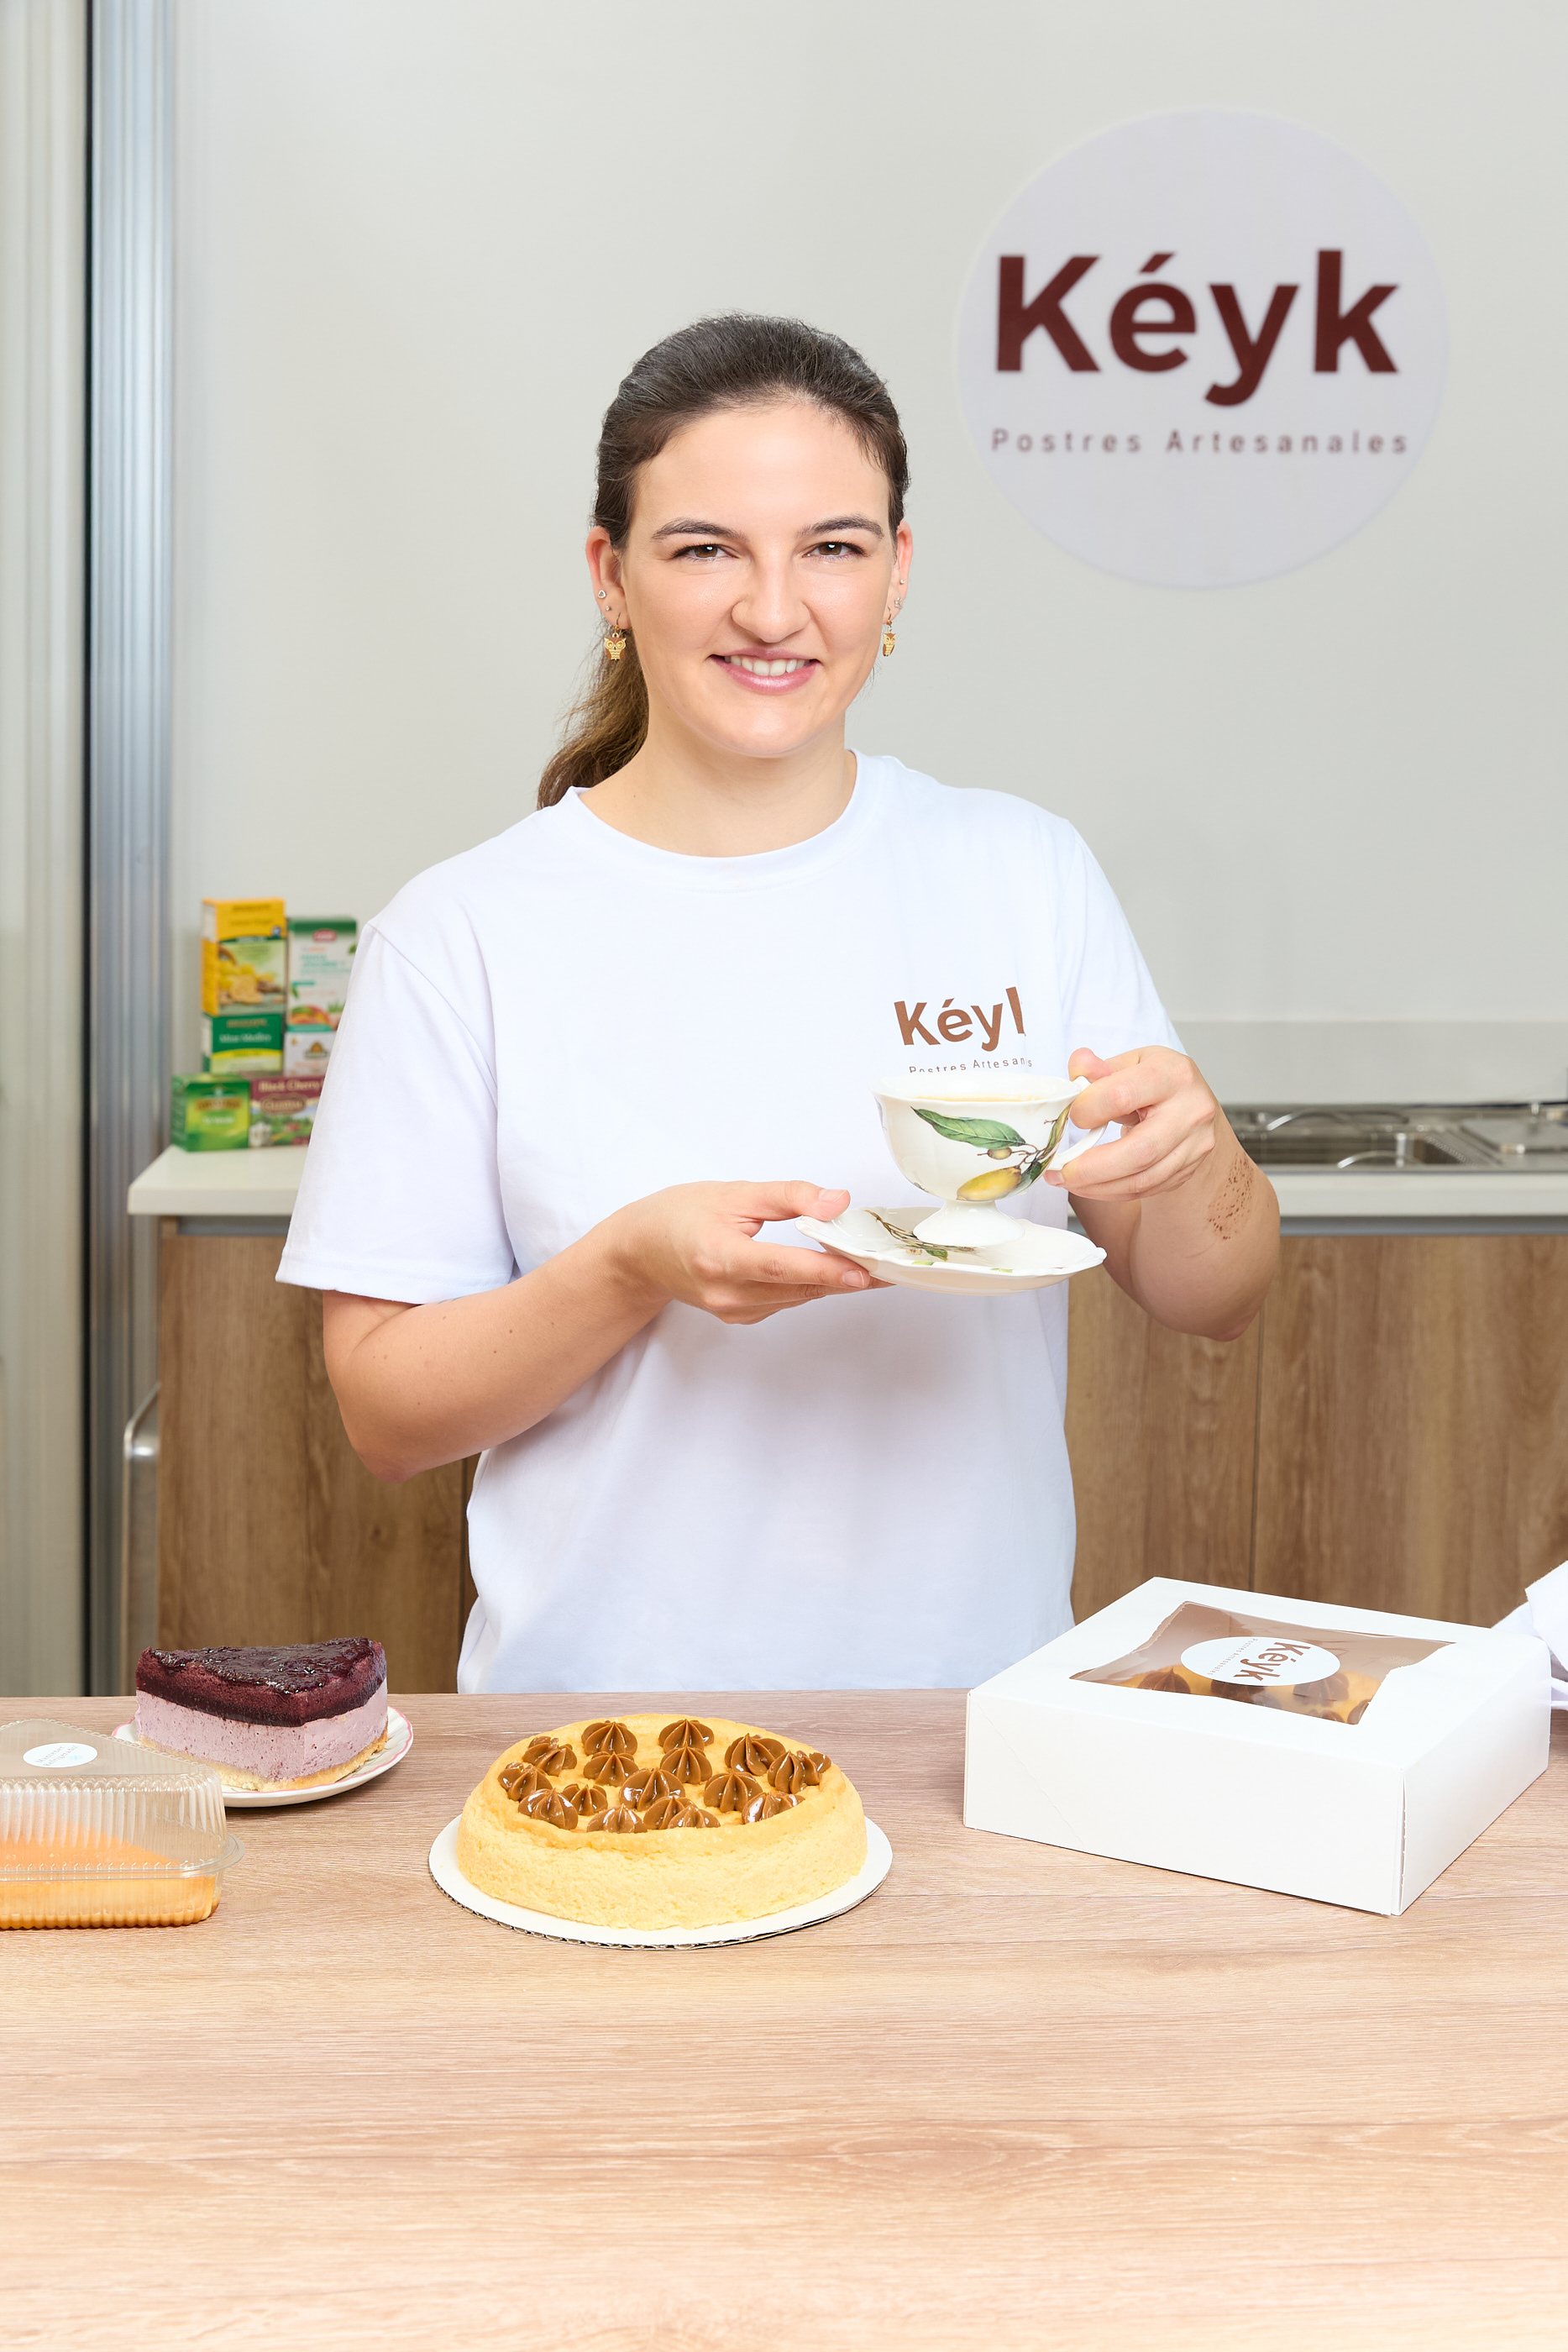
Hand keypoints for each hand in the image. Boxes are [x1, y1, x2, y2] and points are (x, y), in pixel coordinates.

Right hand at [605, 1180, 881, 1324]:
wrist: (639, 1253)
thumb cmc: (680, 1216)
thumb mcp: (733, 1193)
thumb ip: (789, 1196)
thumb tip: (837, 1202)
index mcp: (719, 1257)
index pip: (780, 1266)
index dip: (824, 1269)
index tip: (863, 1271)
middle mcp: (726, 1293)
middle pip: (798, 1287)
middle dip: (846, 1276)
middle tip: (890, 1264)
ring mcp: (732, 1310)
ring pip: (797, 1297)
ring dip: (832, 1280)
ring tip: (870, 1262)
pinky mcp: (739, 1317)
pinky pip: (786, 1301)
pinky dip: (808, 1284)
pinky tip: (827, 1269)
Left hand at [1044, 1048, 1218, 1201]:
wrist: (1194, 1106)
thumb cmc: (1159, 1081)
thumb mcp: (1131, 1062)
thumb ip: (1099, 1068)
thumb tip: (1077, 1065)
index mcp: (1173, 1075)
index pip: (1123, 1095)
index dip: (1088, 1109)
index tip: (1071, 1116)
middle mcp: (1191, 1112)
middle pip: (1139, 1150)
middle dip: (1091, 1167)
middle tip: (1059, 1170)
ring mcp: (1194, 1146)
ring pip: (1142, 1179)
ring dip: (1097, 1186)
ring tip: (1066, 1180)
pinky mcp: (1187, 1170)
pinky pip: (1144, 1189)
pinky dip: (1111, 1191)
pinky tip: (1089, 1186)